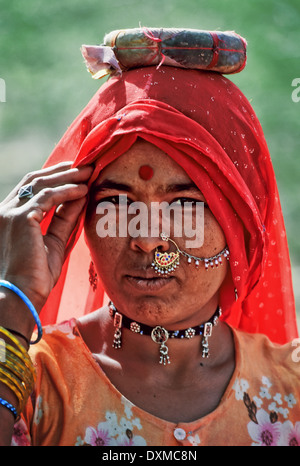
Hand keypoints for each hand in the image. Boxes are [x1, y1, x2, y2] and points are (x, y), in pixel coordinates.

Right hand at [0, 162, 92, 312]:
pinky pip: (48, 197)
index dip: (55, 177)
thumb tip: (80, 197)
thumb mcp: (54, 241)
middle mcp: (6, 210)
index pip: (32, 188)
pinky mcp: (20, 218)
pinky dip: (67, 190)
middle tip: (87, 165)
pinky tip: (83, 189)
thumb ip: (64, 218)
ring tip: (90, 172)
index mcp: (10, 216)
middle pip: (36, 180)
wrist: (22, 296)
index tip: (78, 174)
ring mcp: (10, 212)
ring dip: (68, 176)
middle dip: (63, 171)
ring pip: (42, 184)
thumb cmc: (35, 276)